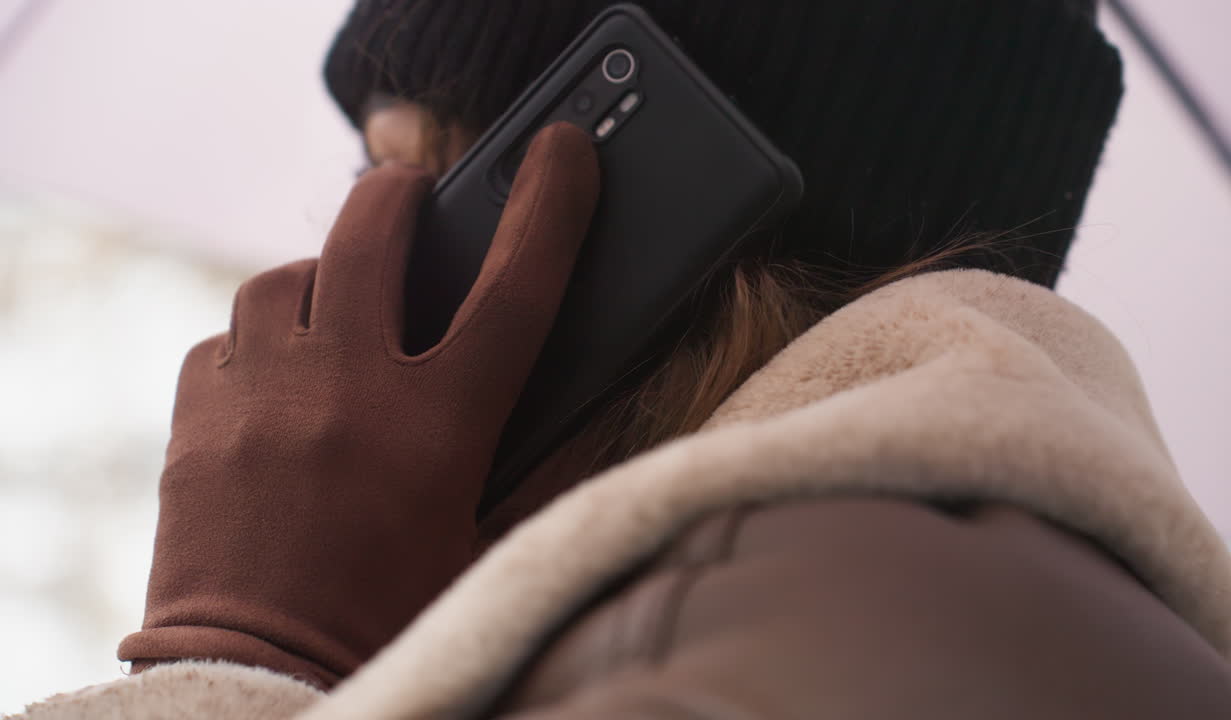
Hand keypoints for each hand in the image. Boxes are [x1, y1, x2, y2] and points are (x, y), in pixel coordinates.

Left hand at [118, 123, 598, 686]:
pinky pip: (223, 339)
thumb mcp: (480, 540)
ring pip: (281, 276)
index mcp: (437, 430)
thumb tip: (552, 383)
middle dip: (397, 197)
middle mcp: (346, 395)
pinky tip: (274, 383)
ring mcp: (260, 400)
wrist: (258, 680)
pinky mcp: (194, 420)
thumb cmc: (385, 619)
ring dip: (315, 281)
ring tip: (333, 316)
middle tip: (410, 199)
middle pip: (372, 233)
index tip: (563, 152)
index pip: (515, 287)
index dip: (551, 205)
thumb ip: (522, 460)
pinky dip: (255, 346)